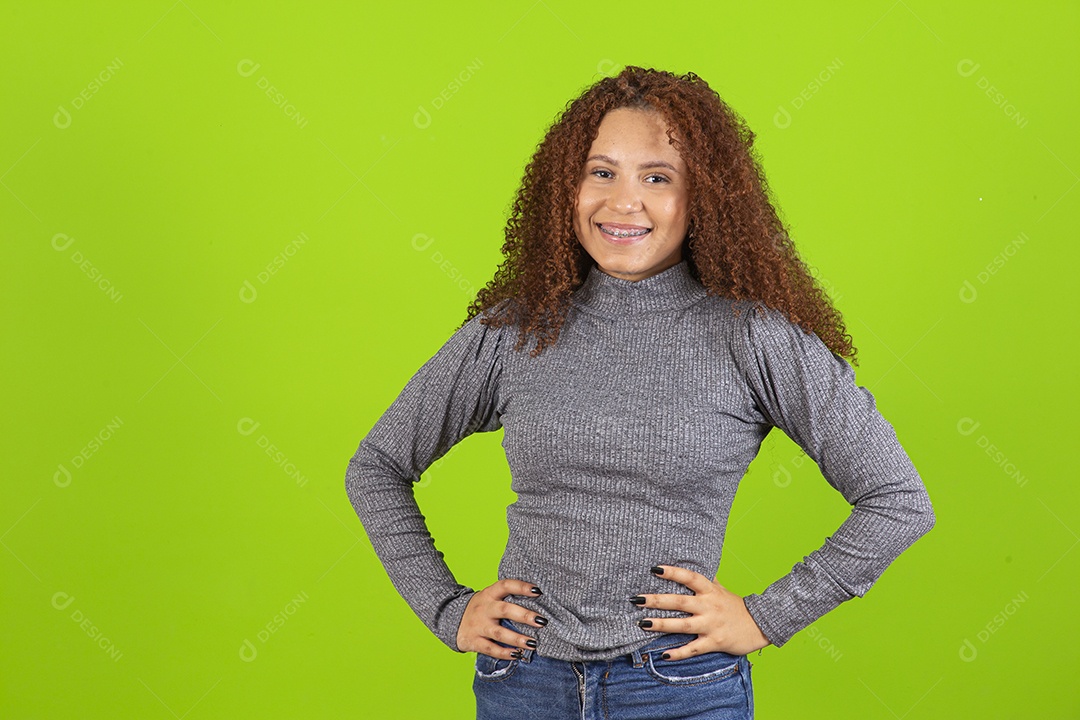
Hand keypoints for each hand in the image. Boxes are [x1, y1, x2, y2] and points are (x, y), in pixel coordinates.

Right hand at [455, 579, 547, 658]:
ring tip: (533, 643)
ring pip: (499, 633)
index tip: (538, 591)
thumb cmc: (482, 608)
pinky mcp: (473, 641)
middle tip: (542, 621)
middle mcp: (484, 608)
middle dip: (524, 616)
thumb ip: (508, 598)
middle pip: (505, 610)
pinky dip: (504, 653)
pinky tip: (517, 655)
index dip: (522, 587)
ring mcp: (478, 625)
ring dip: (517, 638)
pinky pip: (490, 648)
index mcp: (490, 594)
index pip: (506, 585)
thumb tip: (539, 601)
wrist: (452, 619)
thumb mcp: (490, 597)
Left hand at [633, 565, 770, 658]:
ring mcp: (711, 625)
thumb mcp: (721, 589)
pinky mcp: (714, 642)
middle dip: (657, 600)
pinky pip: (693, 648)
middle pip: (679, 601)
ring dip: (661, 624)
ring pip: (682, 625)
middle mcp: (709, 606)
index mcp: (710, 590)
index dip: (672, 572)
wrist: (760, 625)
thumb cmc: (736, 606)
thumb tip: (692, 563)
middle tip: (637, 599)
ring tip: (642, 624)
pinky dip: (678, 652)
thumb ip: (706, 579)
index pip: (689, 577)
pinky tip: (663, 654)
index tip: (654, 569)